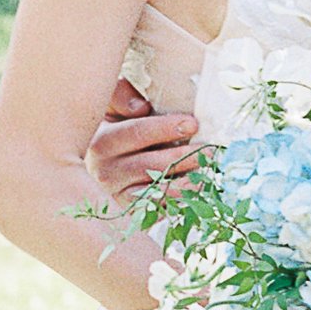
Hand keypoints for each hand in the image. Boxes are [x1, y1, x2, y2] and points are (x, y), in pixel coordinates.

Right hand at [85, 78, 199, 203]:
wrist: (101, 168)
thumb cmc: (116, 131)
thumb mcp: (112, 108)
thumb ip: (121, 96)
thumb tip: (141, 107)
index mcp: (102, 142)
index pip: (136, 133)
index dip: (165, 128)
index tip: (192, 124)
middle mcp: (106, 171)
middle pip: (150, 165)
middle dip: (184, 157)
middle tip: (210, 149)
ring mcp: (118, 195)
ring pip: (157, 190)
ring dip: (187, 181)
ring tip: (209, 170)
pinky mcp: (131, 213)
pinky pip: (160, 209)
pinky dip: (181, 200)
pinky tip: (198, 189)